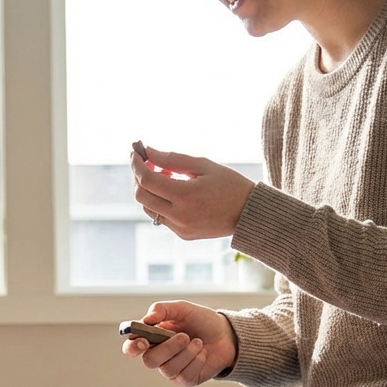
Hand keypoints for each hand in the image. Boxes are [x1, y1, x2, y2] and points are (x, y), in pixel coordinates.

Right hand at [121, 301, 236, 386]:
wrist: (226, 334)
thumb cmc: (201, 321)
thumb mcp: (182, 309)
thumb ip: (162, 309)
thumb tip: (148, 317)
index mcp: (151, 338)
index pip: (131, 348)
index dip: (132, 347)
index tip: (143, 341)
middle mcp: (158, 355)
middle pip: (149, 360)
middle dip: (168, 348)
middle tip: (184, 336)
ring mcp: (171, 370)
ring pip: (168, 368)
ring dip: (186, 353)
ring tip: (198, 342)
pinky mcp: (185, 379)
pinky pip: (184, 375)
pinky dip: (196, 361)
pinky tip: (202, 353)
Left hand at [132, 145, 255, 239]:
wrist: (251, 214)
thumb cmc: (230, 185)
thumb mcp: (204, 165)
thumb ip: (172, 159)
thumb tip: (148, 151)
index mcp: (186, 196)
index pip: (147, 179)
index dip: (137, 164)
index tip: (136, 152)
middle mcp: (179, 215)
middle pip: (141, 196)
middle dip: (139, 177)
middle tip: (148, 163)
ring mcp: (180, 228)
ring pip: (148, 208)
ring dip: (149, 190)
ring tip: (167, 176)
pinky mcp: (183, 235)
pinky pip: (161, 217)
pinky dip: (160, 202)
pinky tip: (175, 191)